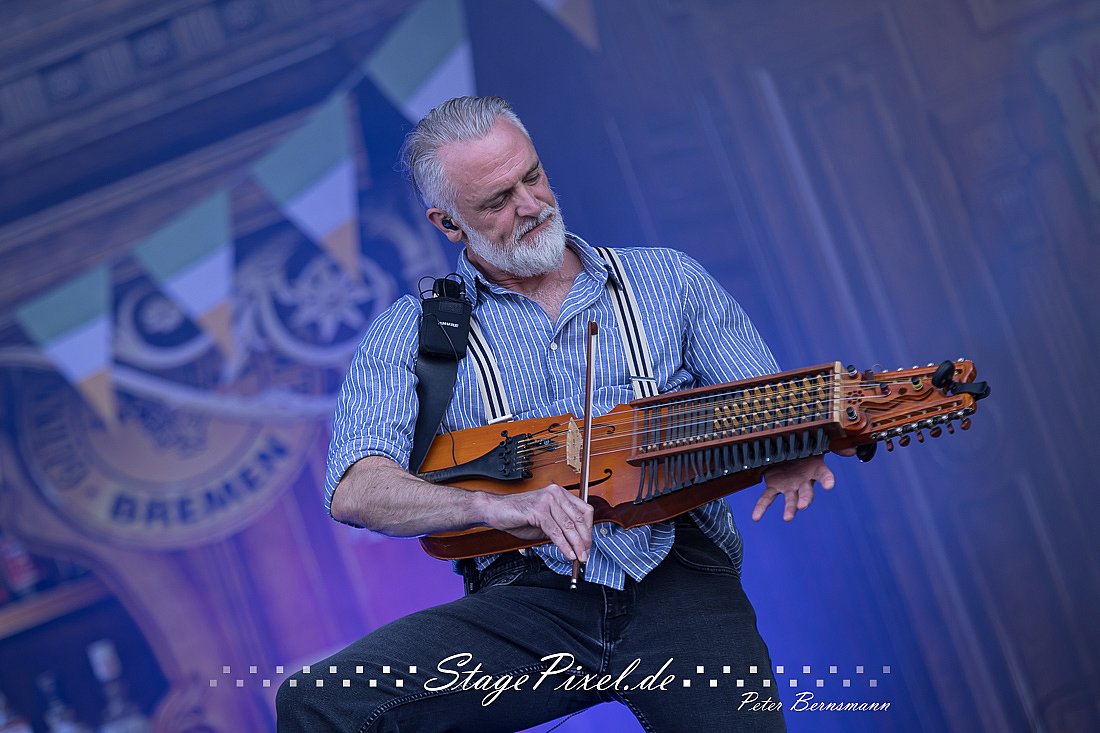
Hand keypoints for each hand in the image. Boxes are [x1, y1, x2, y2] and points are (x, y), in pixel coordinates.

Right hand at [477, 484, 593, 561]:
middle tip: (585, 554)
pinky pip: (555, 532)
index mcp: (559, 493)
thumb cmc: (517, 514)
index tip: (588, 544)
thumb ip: (560, 526)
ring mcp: (547, 501)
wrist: (495, 510)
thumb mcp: (545, 520)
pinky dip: (563, 545)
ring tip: (579, 557)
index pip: (584, 510)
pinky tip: (567, 553)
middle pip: (579, 519)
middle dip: (585, 540)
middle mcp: (555, 494)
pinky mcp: (538, 511)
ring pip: (568, 526)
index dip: (589, 530)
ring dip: (576, 545)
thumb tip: (575, 541)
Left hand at [751, 453, 847, 521]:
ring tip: (788, 518)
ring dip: (790, 508)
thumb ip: (834, 446)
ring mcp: (789, 486)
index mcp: (815, 470)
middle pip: (807, 493)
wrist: (787, 452)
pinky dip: (761, 507)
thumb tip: (852, 450)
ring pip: (790, 499)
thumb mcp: (816, 443)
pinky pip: (767, 498)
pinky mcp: (774, 486)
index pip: (824, 476)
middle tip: (803, 505)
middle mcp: (803, 482)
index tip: (829, 486)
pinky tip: (756, 518)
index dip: (827, 481)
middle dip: (805, 499)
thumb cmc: (804, 449)